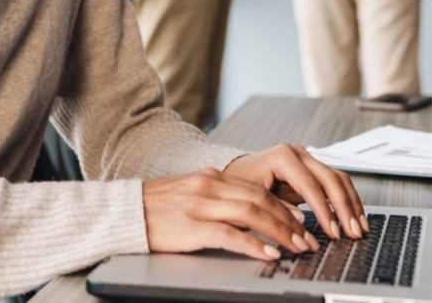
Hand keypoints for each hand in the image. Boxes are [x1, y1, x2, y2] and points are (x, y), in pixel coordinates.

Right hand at [142, 168, 318, 260]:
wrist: (125, 213)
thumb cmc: (156, 208)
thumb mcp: (190, 193)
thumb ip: (217, 198)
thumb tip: (249, 212)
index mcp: (210, 177)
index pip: (257, 189)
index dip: (283, 205)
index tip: (300, 220)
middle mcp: (209, 187)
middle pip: (260, 200)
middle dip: (289, 221)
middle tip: (307, 238)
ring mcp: (200, 206)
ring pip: (252, 214)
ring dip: (280, 232)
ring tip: (297, 247)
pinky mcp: (191, 227)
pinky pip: (230, 235)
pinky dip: (254, 244)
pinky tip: (269, 253)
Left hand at [224, 144, 367, 240]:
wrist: (237, 171)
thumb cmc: (242, 182)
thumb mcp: (253, 197)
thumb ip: (277, 208)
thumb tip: (302, 224)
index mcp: (283, 156)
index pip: (310, 184)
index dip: (324, 210)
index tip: (333, 232)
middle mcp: (299, 154)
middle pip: (330, 179)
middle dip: (344, 208)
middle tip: (352, 232)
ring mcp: (308, 160)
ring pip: (339, 179)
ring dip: (352, 205)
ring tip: (359, 228)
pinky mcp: (314, 170)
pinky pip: (337, 183)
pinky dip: (347, 201)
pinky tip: (354, 218)